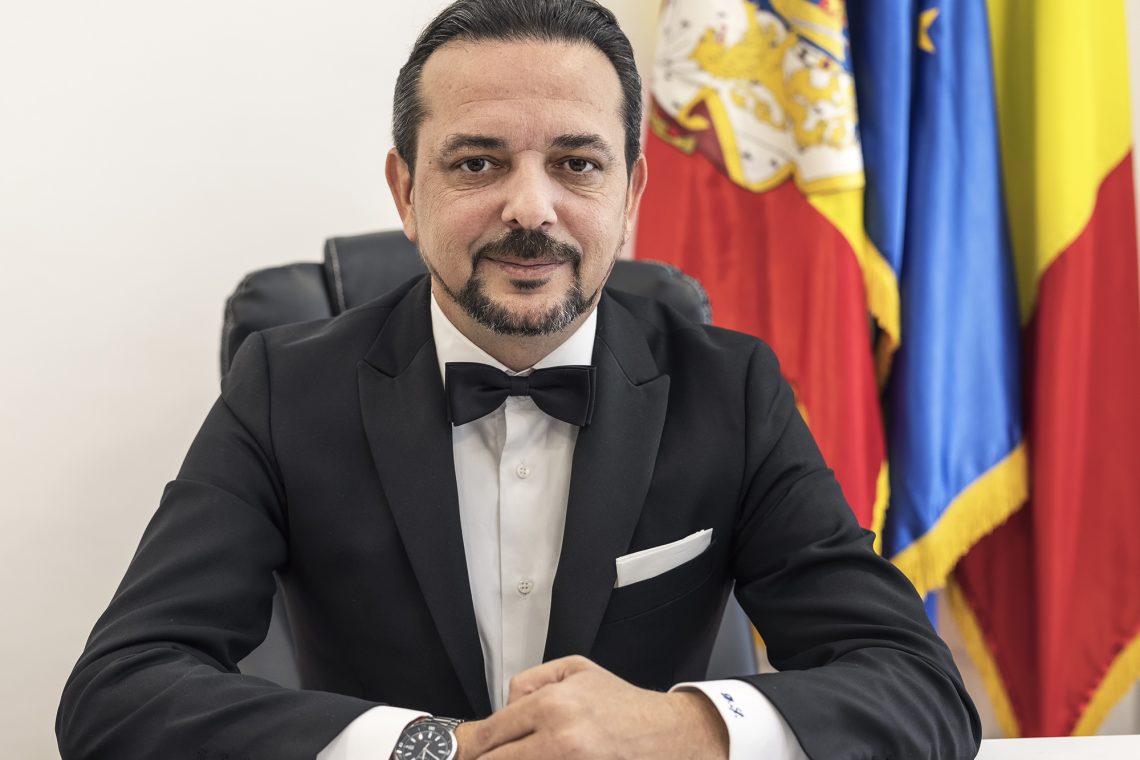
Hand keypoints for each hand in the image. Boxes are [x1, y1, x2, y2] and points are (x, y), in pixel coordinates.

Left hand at [455, 656, 727, 758]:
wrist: (666, 736)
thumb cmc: (622, 705)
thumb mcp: (576, 669)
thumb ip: (530, 681)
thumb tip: (504, 705)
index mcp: (553, 705)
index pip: (492, 733)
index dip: (472, 747)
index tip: (463, 751)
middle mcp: (560, 739)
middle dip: (485, 759)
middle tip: (478, 756)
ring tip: (517, 753)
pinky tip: (541, 757)